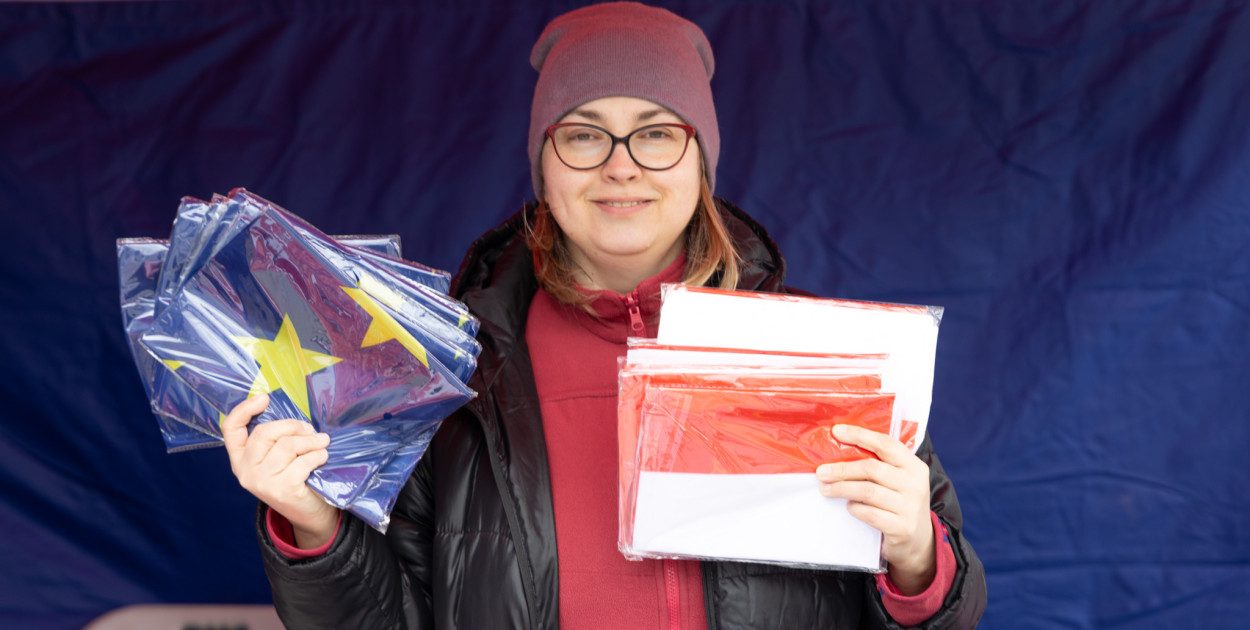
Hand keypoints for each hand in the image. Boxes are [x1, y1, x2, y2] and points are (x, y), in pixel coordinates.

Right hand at [221, 394, 338, 548]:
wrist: (307, 514)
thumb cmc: (294, 478)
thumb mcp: (278, 457)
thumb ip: (276, 438)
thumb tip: (293, 415)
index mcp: (240, 458)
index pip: (230, 429)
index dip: (244, 409)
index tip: (264, 397)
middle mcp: (245, 470)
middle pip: (264, 432)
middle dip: (292, 426)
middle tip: (310, 429)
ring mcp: (262, 482)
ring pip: (286, 445)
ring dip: (310, 440)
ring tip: (321, 442)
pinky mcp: (282, 490)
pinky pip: (302, 461)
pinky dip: (317, 455)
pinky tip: (322, 457)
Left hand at [815, 424, 934, 594]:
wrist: (918, 541)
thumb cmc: (900, 503)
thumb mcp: (899, 480)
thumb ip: (880, 465)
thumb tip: (841, 447)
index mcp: (914, 466)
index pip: (886, 444)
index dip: (860, 435)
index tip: (836, 432)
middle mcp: (915, 484)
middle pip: (872, 468)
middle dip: (842, 469)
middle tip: (821, 472)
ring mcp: (910, 507)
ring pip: (868, 491)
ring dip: (842, 488)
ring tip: (825, 489)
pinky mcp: (902, 528)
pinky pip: (870, 514)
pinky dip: (855, 508)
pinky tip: (849, 506)